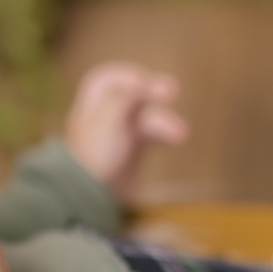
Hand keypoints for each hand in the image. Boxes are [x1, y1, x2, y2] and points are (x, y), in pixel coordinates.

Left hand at [64, 62, 187, 205]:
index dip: (127, 76)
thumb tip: (143, 82)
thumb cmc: (95, 153)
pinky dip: (164, 135)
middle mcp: (105, 114)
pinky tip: (178, 138)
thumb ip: (127, 95)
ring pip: (146, 117)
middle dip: (153, 92)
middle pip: (132, 95)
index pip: (108, 79)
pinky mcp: (132, 150)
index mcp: (91, 103)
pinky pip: (152, 135)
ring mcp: (120, 133)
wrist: (91, 195)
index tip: (143, 80)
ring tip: (181, 134)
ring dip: (164, 122)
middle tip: (173, 91)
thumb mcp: (109, 117)